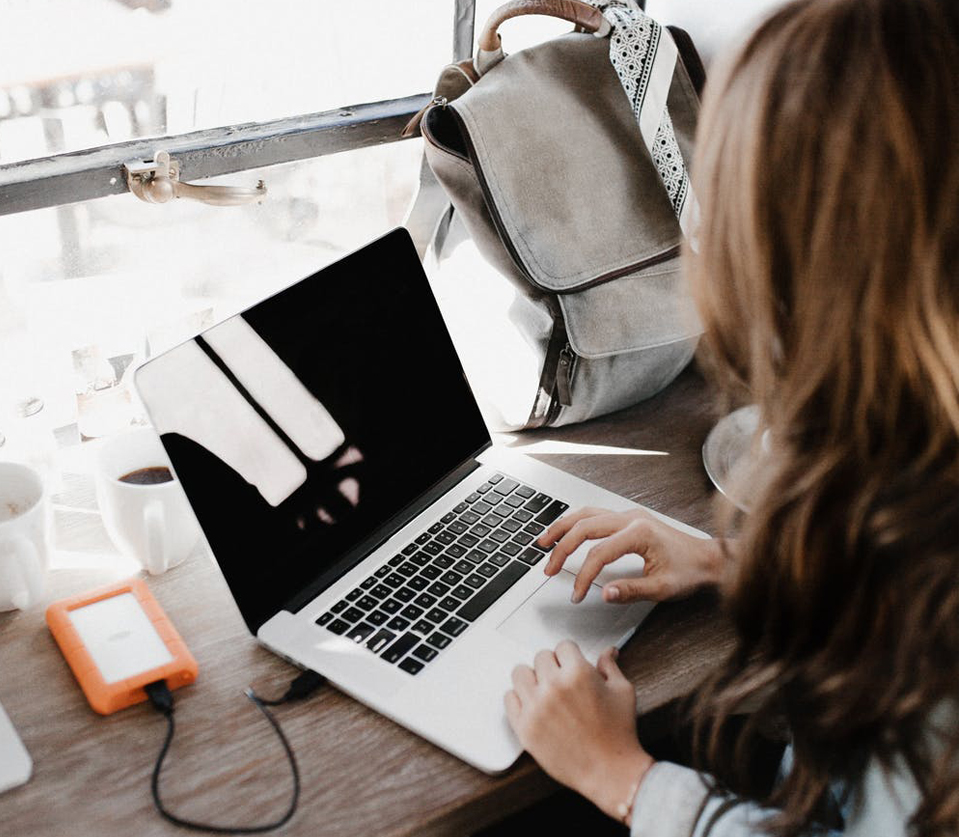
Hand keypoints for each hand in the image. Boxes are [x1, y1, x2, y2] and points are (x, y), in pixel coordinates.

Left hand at [504, 641, 653, 820]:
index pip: (563, 646)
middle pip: (541, 657)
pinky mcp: (524, 727)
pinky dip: (519, 699)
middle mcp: (553, 686)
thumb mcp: (622, 692)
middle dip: (553, 665)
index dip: (570, 655)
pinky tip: (533, 705)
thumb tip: (608, 652)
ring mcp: (536, 707)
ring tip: (544, 690)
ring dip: (532, 678)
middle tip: (561, 680)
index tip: (571, 664)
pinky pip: (509, 698)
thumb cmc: (618, 734)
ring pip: (520, 673)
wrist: (609, 772)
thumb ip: (609, 667)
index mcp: (578, 673)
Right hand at [538, 507, 724, 604]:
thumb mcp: (662, 588)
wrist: (708, 558)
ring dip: (563, 528)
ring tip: (544, 542)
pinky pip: (595, 514)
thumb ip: (631, 590)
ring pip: (586, 514)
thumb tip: (604, 593)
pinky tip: (566, 532)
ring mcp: (629, 515)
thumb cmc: (690, 571)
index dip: (583, 576)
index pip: (598, 553)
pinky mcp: (629, 519)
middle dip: (562, 548)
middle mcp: (631, 518)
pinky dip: (576, 523)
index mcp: (639, 533)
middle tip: (548, 568)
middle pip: (585, 527)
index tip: (577, 594)